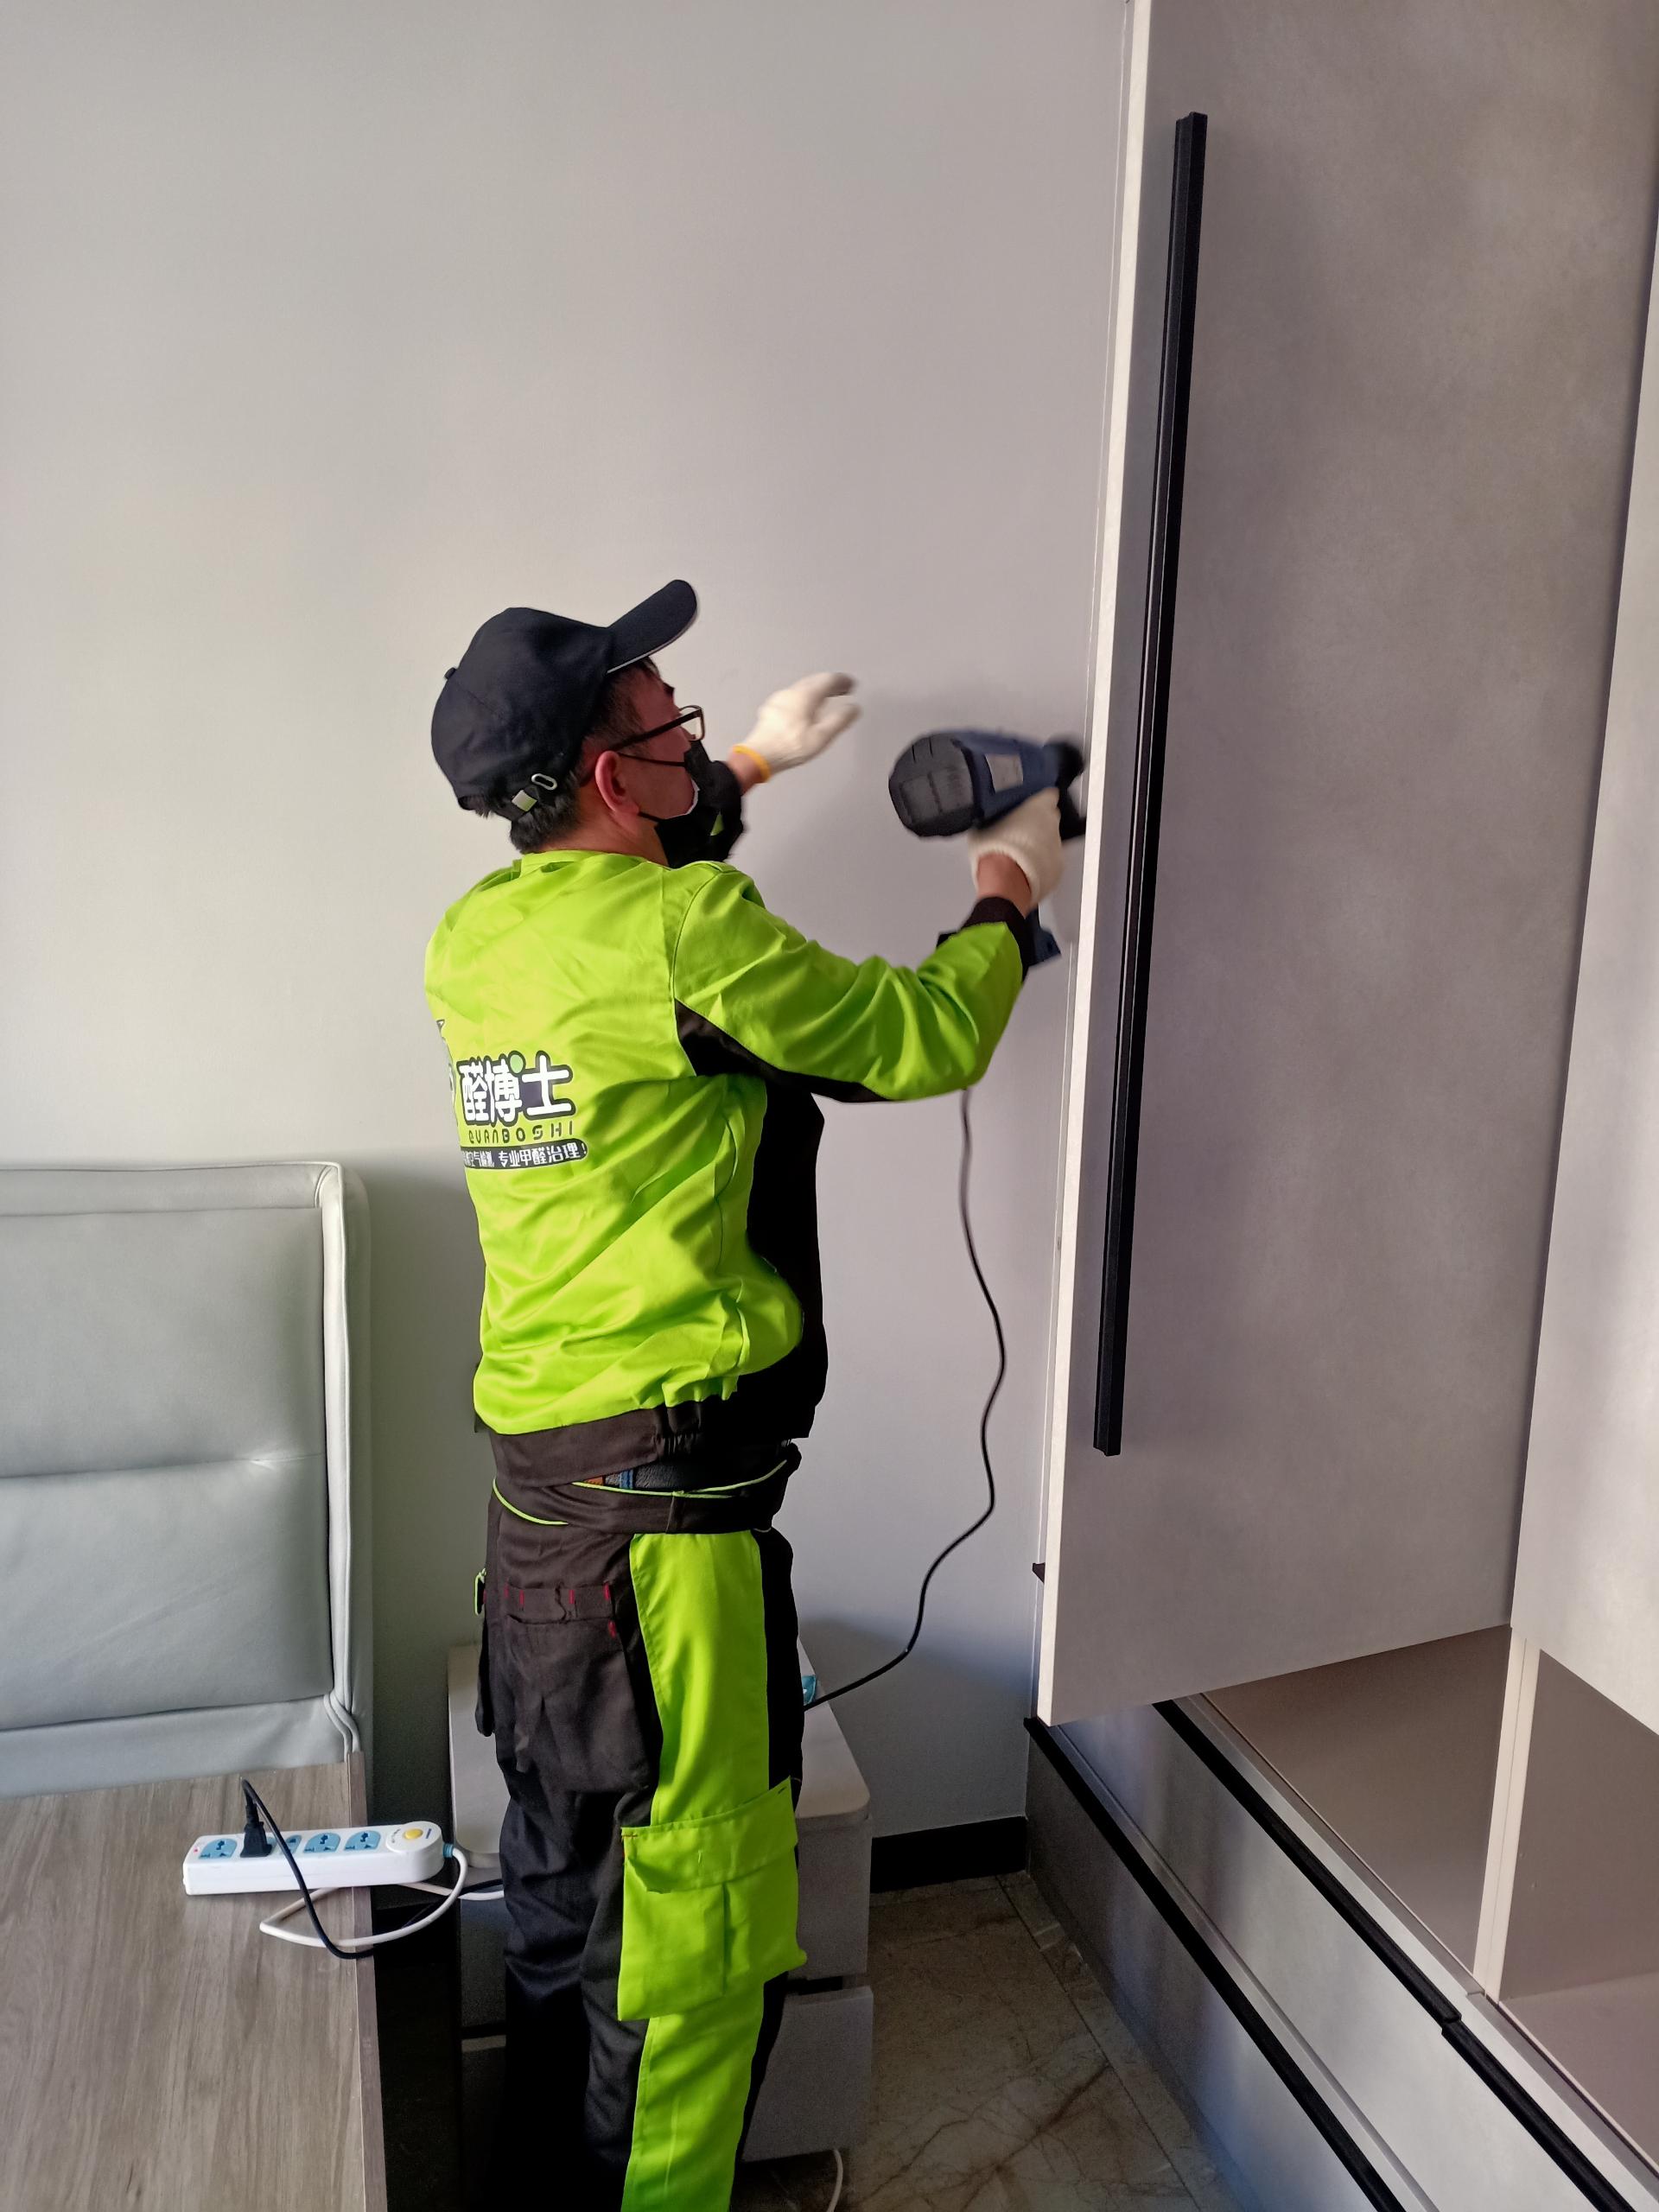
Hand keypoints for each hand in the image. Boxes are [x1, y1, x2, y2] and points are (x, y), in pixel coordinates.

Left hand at [730, 672, 859, 780]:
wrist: (759, 755)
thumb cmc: (792, 746)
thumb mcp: (822, 737)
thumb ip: (840, 720)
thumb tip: (854, 708)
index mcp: (806, 695)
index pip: (828, 679)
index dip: (842, 681)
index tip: (852, 685)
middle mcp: (792, 691)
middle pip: (815, 681)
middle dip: (830, 684)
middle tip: (842, 690)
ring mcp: (779, 699)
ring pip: (802, 688)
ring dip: (817, 690)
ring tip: (827, 698)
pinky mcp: (771, 708)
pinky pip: (792, 697)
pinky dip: (804, 698)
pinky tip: (804, 708)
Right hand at [967, 789, 1064, 908]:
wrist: (1003, 880)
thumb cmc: (995, 848)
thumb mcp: (984, 827)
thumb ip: (994, 820)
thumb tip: (986, 823)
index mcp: (1039, 807)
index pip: (1048, 795)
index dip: (1040, 800)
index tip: (1031, 804)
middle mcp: (1053, 825)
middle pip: (1050, 819)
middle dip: (1038, 823)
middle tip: (1019, 831)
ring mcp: (1057, 848)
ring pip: (1050, 841)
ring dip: (1039, 845)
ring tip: (1019, 853)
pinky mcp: (1057, 869)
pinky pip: (1049, 861)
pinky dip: (1040, 863)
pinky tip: (1024, 867)